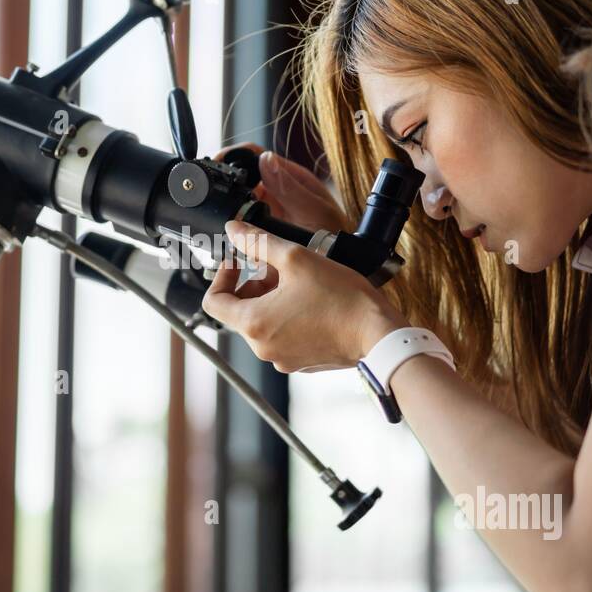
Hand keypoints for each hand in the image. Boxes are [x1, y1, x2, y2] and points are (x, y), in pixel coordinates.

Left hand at [201, 219, 409, 372]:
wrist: (378, 334)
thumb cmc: (341, 300)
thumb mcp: (295, 259)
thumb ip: (258, 242)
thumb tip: (234, 230)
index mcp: (253, 324)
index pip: (213, 301)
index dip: (222, 276)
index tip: (239, 261)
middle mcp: (262, 347)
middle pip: (240, 310)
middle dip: (253, 283)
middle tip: (277, 266)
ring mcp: (282, 358)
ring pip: (263, 322)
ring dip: (272, 298)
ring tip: (299, 280)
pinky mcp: (301, 361)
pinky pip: (283, 335)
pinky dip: (288, 316)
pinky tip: (311, 300)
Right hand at [213, 142, 347, 231]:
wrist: (340, 267)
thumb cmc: (338, 237)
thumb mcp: (316, 212)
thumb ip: (291, 189)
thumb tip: (265, 159)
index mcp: (291, 178)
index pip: (256, 154)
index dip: (234, 155)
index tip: (218, 163)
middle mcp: (278, 191)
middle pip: (243, 178)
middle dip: (226, 184)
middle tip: (212, 194)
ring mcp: (270, 211)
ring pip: (239, 203)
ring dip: (228, 209)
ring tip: (219, 218)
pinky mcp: (264, 232)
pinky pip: (243, 226)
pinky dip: (233, 229)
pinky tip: (229, 237)